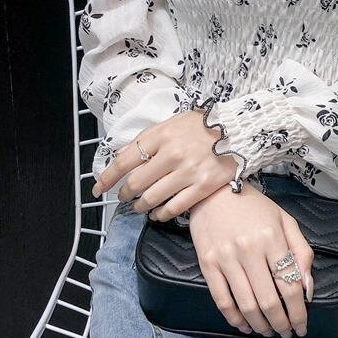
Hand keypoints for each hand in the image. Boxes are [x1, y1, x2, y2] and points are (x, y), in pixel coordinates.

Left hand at [91, 108, 237, 219]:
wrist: (239, 130)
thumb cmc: (203, 126)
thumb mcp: (172, 123)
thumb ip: (147, 138)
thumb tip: (120, 155)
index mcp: (162, 135)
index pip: (125, 161)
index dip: (107, 178)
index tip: (99, 189)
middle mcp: (173, 154)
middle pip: (136, 183)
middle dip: (125, 194)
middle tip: (124, 197)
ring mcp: (189, 172)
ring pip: (152, 198)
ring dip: (140, 206)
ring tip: (139, 206)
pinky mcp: (203, 187)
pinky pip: (174, 208)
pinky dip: (160, 214)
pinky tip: (157, 213)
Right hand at [189, 183, 314, 337]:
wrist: (214, 190)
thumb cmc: (254, 206)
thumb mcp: (285, 220)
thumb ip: (302, 251)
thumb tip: (307, 288)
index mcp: (272, 237)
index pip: (290, 285)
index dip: (298, 312)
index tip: (301, 325)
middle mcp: (249, 249)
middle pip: (269, 300)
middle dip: (281, 323)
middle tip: (286, 331)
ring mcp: (226, 257)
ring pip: (247, 304)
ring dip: (260, 325)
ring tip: (268, 330)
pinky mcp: (207, 263)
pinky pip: (222, 300)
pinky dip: (234, 318)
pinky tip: (244, 324)